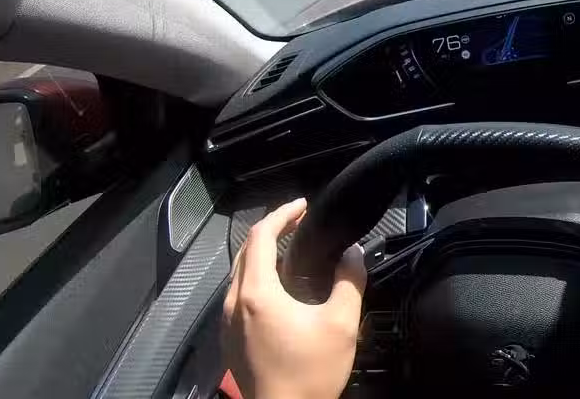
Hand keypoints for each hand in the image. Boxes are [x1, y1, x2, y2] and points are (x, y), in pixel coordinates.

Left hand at [222, 198, 366, 398]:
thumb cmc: (311, 372)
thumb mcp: (341, 324)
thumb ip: (350, 281)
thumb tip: (353, 255)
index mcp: (257, 293)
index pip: (261, 236)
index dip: (283, 214)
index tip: (304, 206)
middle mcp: (234, 302)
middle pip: (246, 251)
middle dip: (271, 230)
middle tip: (299, 223)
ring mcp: (227, 322)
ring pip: (239, 273)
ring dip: (262, 254)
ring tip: (291, 250)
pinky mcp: (229, 339)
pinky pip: (237, 294)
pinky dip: (256, 277)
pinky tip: (278, 288)